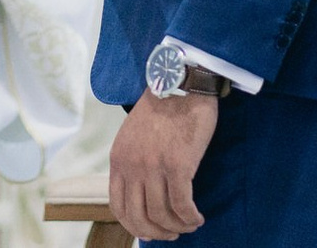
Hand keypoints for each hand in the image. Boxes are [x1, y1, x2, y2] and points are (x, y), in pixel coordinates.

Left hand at [111, 91, 217, 239]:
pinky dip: (191, 217)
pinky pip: (182, 205)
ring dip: (178, 227)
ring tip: (190, 224)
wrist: (181, 83)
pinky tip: (198, 217)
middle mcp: (132, 165)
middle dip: (157, 233)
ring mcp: (154, 166)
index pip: (118, 206)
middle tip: (173, 234)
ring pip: (162, 215)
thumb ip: (134, 162)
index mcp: (119, 159)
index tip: (151, 230)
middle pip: (139, 217)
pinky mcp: (178, 165)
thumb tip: (143, 194)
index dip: (135, 225)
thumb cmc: (163, 108)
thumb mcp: (134, 135)